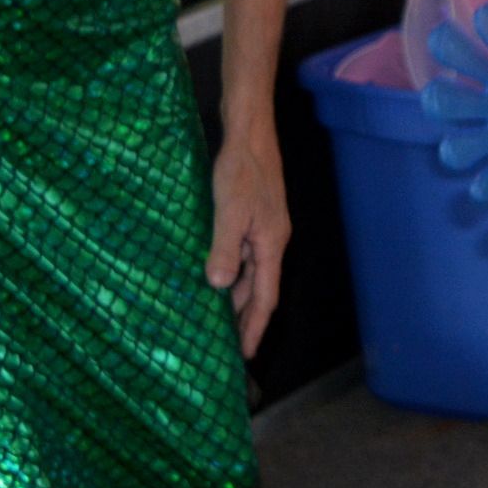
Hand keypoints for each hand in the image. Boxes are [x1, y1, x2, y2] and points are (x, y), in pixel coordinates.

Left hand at [206, 121, 288, 357]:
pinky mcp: (254, 217)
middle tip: (227, 346)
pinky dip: (232, 273)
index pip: (265, 297)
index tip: (245, 355)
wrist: (250, 132)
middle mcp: (272, 241)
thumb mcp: (229, 211)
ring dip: (236, 297)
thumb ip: (225, 249)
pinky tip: (215, 277)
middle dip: (245, 319)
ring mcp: (264, 229)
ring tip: (218, 321)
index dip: (254, 327)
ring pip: (251, 273)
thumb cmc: (241, 170)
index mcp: (271, 244)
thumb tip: (217, 285)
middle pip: (260, 289)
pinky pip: (245, 256)